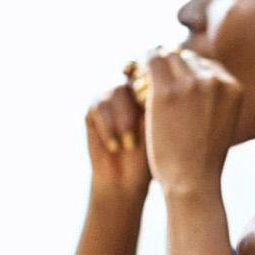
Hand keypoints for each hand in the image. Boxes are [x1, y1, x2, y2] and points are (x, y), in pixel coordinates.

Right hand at [84, 82, 150, 197]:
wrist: (127, 179)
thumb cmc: (154, 155)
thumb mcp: (161, 128)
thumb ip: (157, 105)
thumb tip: (154, 89)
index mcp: (155, 89)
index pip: (152, 74)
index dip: (152, 89)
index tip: (155, 116)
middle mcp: (132, 88)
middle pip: (132, 80)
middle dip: (138, 110)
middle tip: (141, 136)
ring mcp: (111, 97)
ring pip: (114, 92)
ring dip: (123, 120)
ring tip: (129, 145)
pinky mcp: (94, 110)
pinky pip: (99, 107)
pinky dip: (108, 128)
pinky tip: (116, 146)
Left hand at [144, 49, 243, 195]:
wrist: (192, 181)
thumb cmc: (203, 161)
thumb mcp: (220, 124)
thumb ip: (212, 100)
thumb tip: (193, 85)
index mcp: (233, 87)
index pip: (206, 65)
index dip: (186, 70)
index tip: (171, 79)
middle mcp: (215, 80)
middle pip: (187, 58)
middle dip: (170, 66)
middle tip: (151, 76)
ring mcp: (192, 84)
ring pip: (169, 57)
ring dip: (155, 65)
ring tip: (139, 75)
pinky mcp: (166, 91)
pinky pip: (151, 61)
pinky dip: (140, 63)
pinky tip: (131, 71)